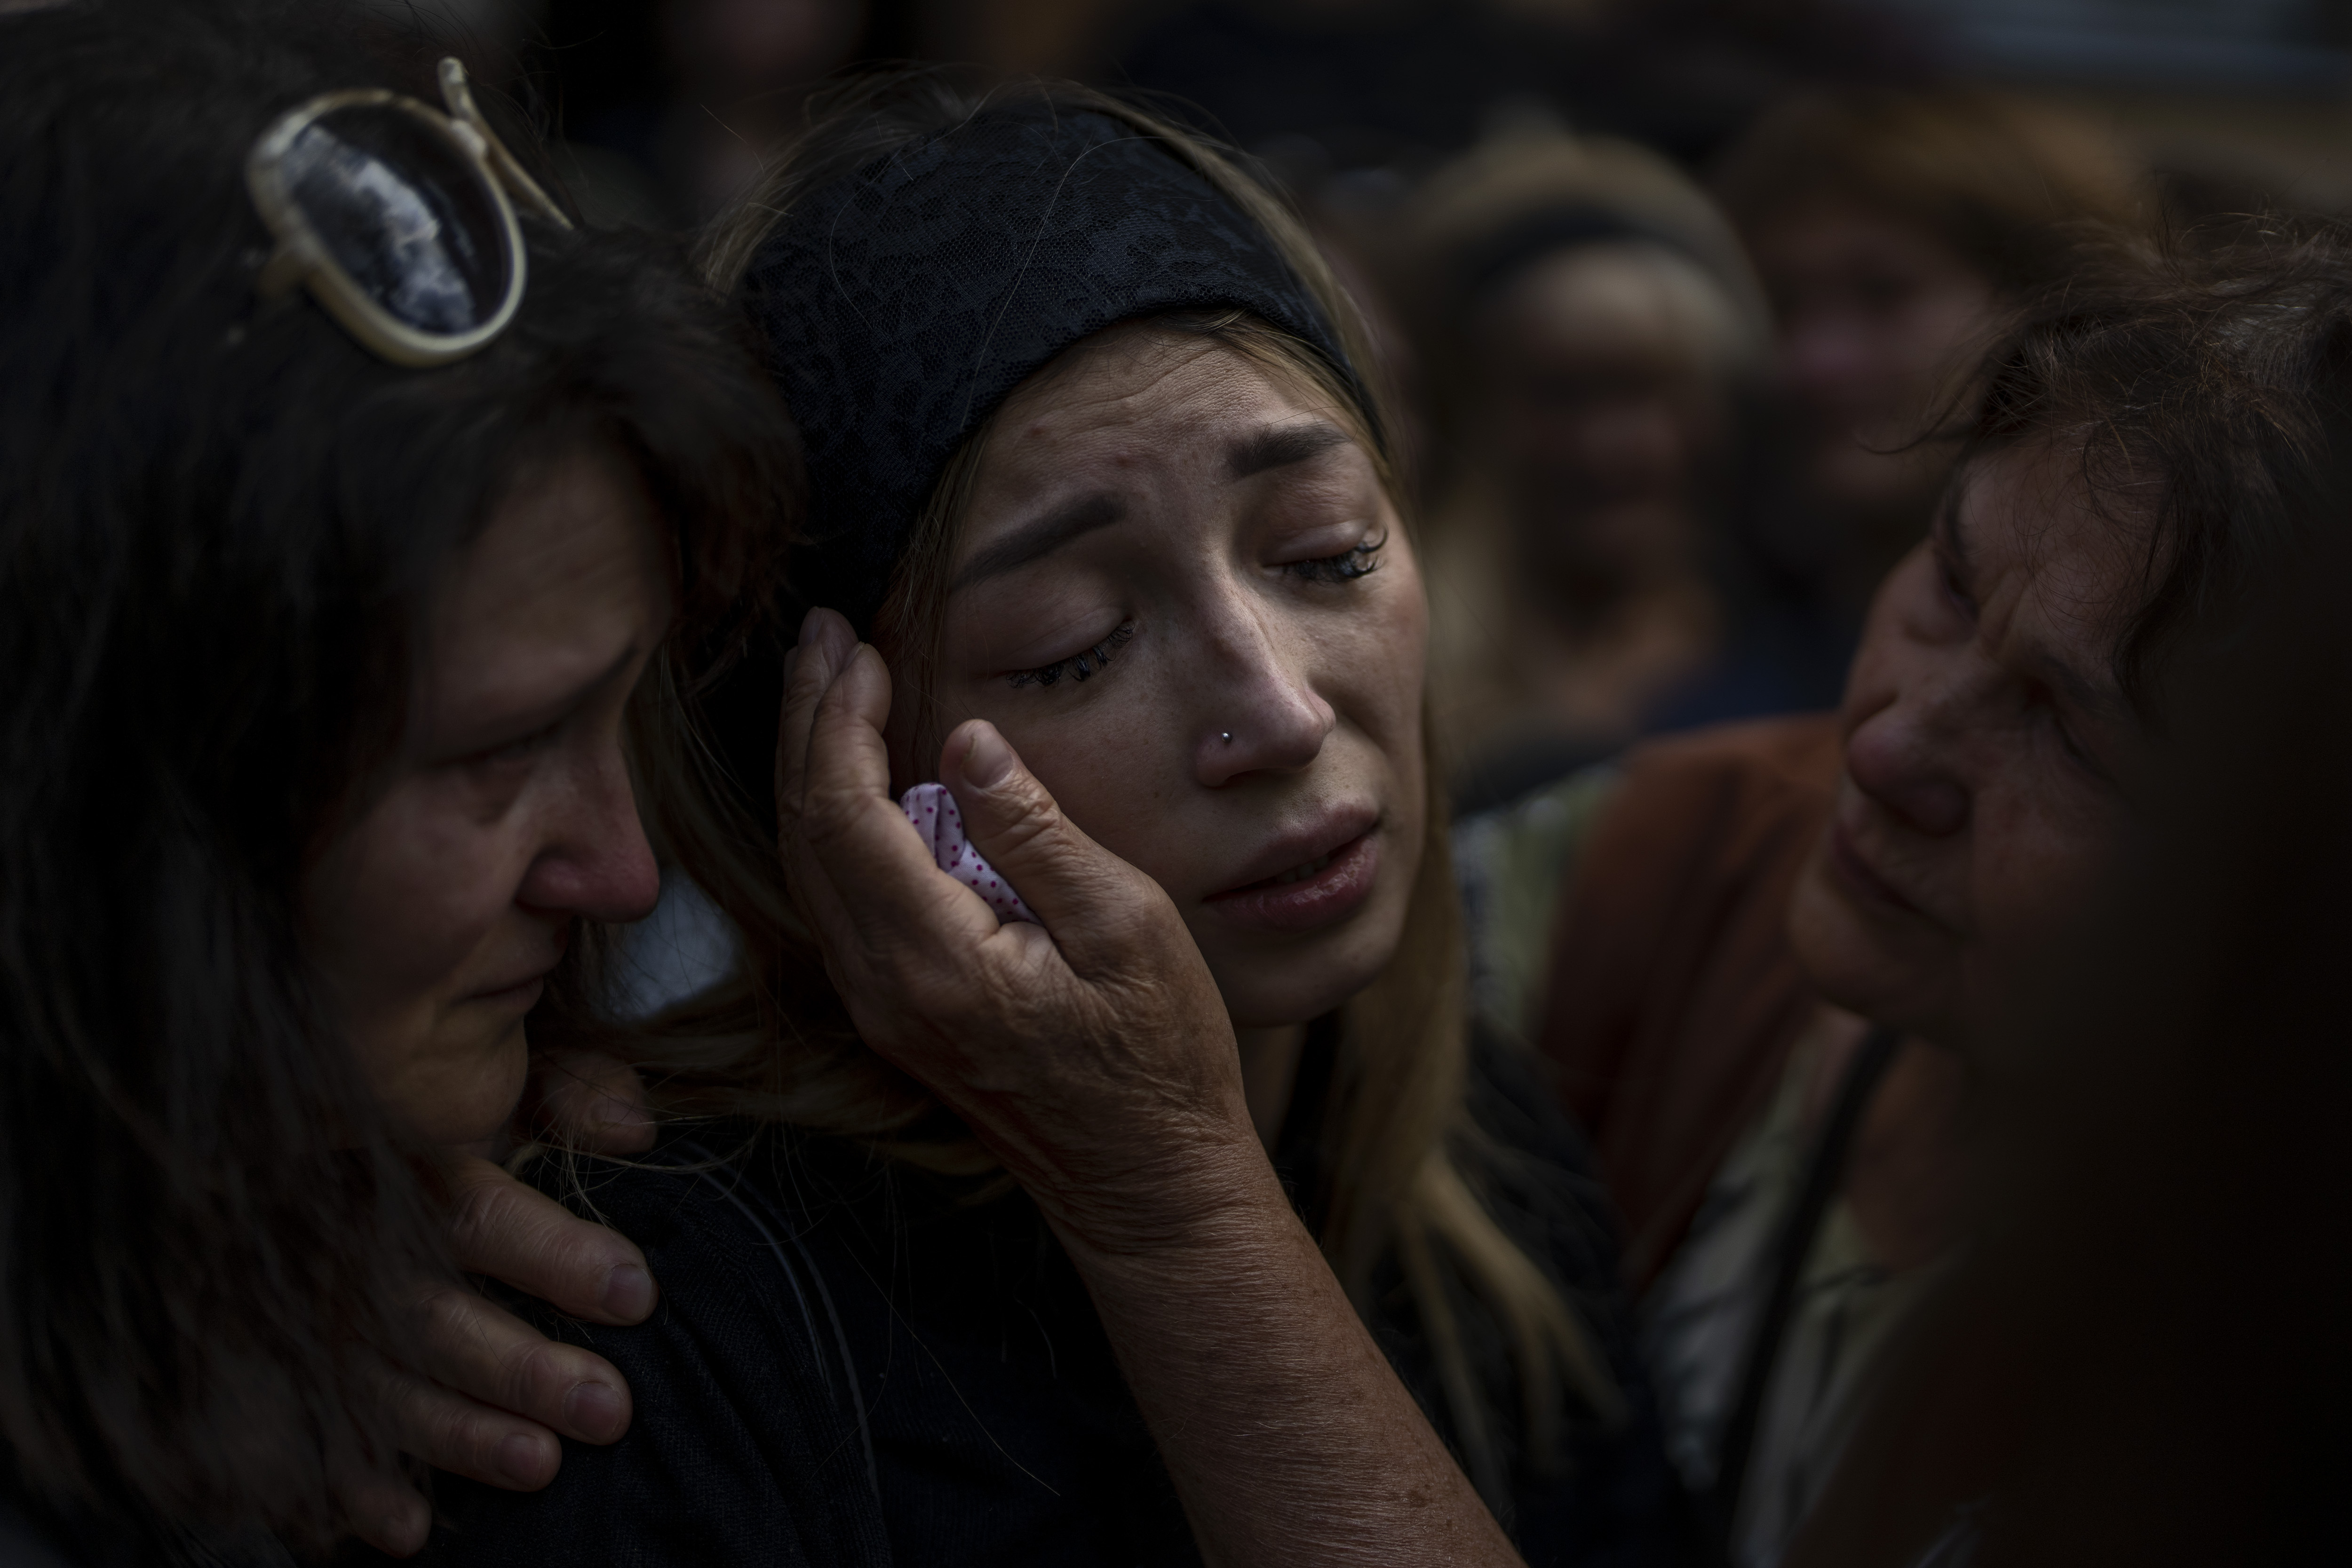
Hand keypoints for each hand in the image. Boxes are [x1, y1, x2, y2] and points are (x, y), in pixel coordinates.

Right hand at [338, 1059, 659, 1554]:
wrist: (294, 1132)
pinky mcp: (283, 1371)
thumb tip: (634, 1127)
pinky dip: (357, 1491)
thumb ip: (570, 1093)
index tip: (637, 1295)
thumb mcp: (503, 1083)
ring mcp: (309, 1315)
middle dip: (522, 1369)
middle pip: (433, 1316)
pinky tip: (411, 1531)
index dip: (557, 1257)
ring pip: (380, 1386)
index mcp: (404, 1166)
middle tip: (610, 1408)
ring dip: (460, 1435)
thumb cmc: (439, 1119)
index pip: (476, 1212)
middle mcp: (349, 1245)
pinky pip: (311, 1440)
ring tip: (541, 1464)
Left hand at [775, 609, 1257, 1248]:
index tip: (855, 645)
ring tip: (826, 681)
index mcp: (934, 960)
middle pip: (805, 832)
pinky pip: (834, 897)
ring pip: (808, 866)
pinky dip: (831, 817)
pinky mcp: (896, 1009)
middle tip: (819, 634)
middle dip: (805, 723)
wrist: (1146, 1179)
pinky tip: (853, 771)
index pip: (845, 815)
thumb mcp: (1127, 927)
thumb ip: (1036, 834)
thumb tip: (967, 743)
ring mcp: (880, 1004)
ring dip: (810, 765)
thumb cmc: (1158, 1055)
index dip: (837, 720)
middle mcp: (882, 986)